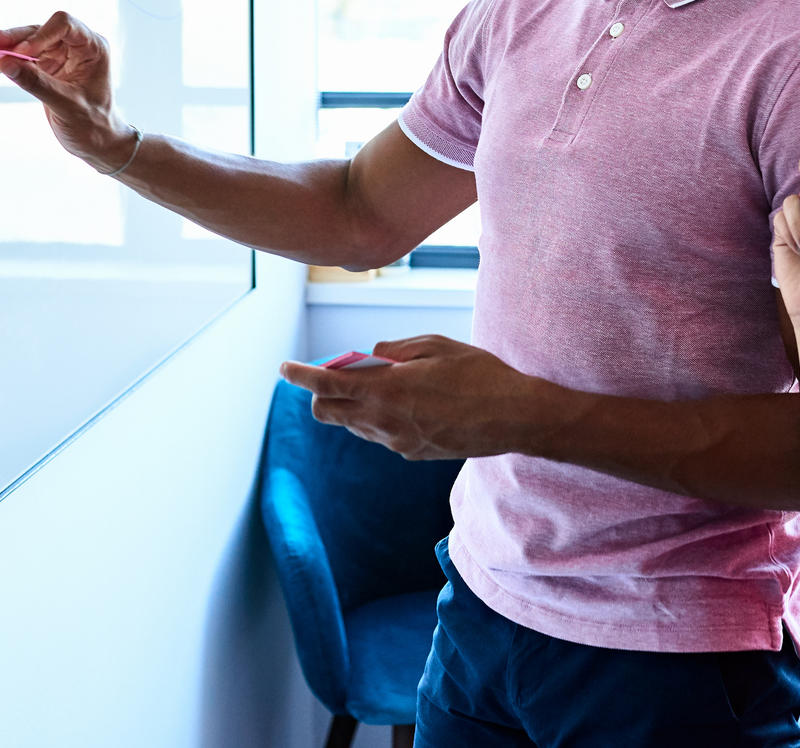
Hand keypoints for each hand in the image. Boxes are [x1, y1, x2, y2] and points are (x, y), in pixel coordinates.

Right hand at [0, 11, 129, 168]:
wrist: (96, 143)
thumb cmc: (93, 125)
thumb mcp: (66, 105)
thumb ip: (37, 83)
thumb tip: (4, 63)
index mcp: (92, 47)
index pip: (63, 25)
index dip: (39, 35)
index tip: (19, 54)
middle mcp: (75, 46)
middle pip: (37, 31)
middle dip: (7, 37)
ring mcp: (59, 56)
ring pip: (23, 44)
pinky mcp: (45, 68)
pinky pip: (19, 61)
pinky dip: (0, 65)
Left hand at [279, 334, 546, 460]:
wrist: (514, 418)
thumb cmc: (479, 375)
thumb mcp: (436, 345)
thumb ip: (395, 350)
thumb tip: (370, 356)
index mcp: (387, 390)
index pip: (326, 385)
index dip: (300, 376)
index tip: (285, 368)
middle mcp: (384, 421)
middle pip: (328, 413)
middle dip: (322, 394)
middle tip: (341, 372)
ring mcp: (397, 442)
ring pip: (353, 425)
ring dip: (354, 404)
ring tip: (384, 382)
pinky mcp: (411, 454)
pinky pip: (380, 434)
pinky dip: (378, 417)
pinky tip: (407, 402)